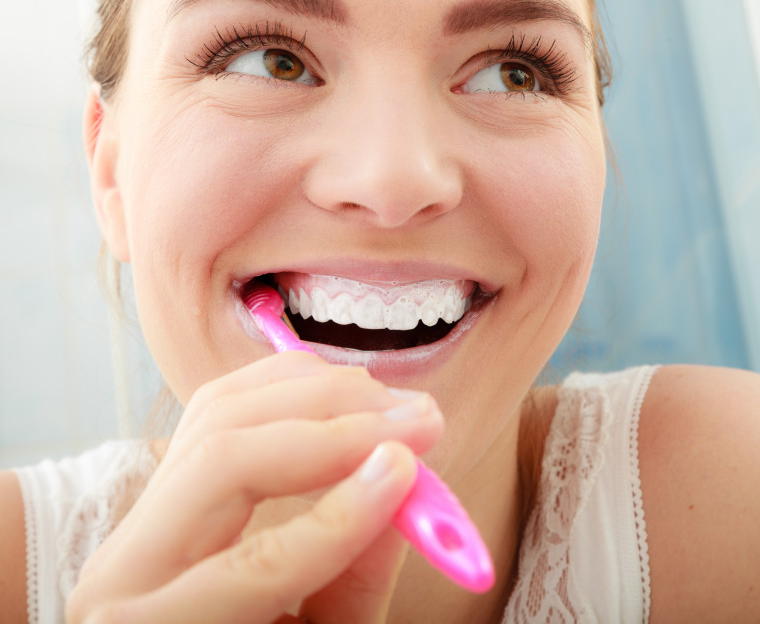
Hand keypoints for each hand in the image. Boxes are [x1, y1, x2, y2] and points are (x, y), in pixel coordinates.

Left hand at [66, 352, 443, 623]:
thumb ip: (356, 586)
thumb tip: (402, 490)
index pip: (253, 564)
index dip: (341, 517)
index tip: (409, 473)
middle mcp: (128, 563)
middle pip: (223, 457)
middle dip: (334, 430)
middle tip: (421, 423)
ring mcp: (141, 511)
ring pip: (222, 410)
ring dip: (322, 393)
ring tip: (399, 405)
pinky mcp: (168, 476)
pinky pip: (223, 403)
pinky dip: (290, 384)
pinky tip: (348, 392)